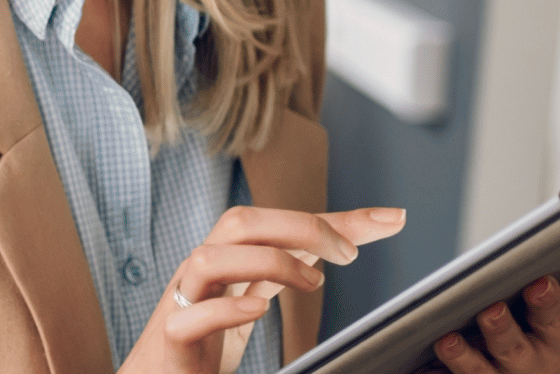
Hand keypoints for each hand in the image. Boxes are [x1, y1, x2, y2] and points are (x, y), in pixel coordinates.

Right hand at [119, 205, 406, 373]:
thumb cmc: (200, 341)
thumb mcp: (252, 298)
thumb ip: (292, 270)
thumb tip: (347, 242)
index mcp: (224, 258)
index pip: (276, 221)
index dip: (333, 218)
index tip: (389, 220)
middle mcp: (201, 272)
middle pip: (239, 222)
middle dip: (298, 225)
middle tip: (348, 253)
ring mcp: (182, 303)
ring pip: (208, 257)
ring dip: (267, 261)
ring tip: (312, 281)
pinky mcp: (171, 342)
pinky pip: (188, 316)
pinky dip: (225, 308)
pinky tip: (258, 310)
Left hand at [431, 224, 559, 373]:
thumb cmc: (518, 319)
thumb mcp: (538, 289)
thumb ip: (538, 254)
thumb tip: (525, 209)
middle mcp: (557, 344)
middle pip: (557, 322)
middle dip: (549, 303)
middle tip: (539, 286)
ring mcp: (526, 368)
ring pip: (514, 350)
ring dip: (502, 330)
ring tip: (490, 312)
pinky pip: (475, 371)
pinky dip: (460, 356)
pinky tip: (446, 341)